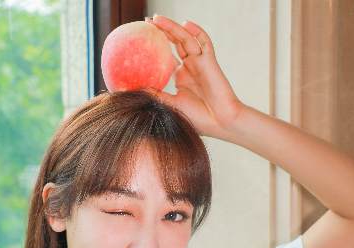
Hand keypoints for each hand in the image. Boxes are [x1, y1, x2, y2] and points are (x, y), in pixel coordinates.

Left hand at [145, 15, 243, 139]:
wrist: (220, 123)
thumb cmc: (198, 118)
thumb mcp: (170, 105)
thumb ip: (155, 94)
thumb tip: (133, 88)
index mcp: (180, 77)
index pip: (166, 56)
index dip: (155, 46)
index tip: (140, 38)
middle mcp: (190, 67)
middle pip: (175, 43)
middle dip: (162, 30)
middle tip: (146, 21)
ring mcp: (200, 63)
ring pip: (185, 39)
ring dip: (172, 28)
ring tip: (157, 19)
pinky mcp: (210, 62)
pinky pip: (204, 43)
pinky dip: (197, 32)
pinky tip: (186, 23)